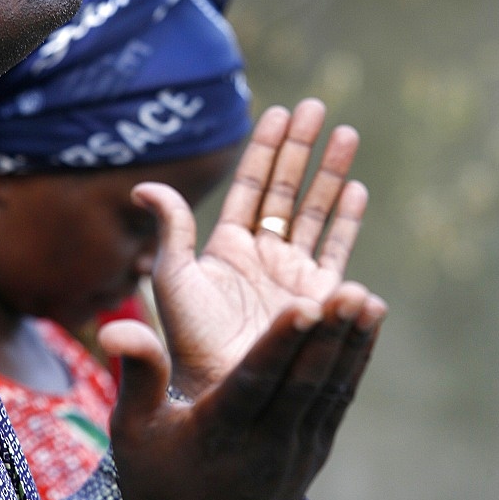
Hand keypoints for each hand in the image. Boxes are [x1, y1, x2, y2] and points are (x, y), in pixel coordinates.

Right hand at [99, 286, 383, 499]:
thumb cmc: (158, 477)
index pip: (255, 382)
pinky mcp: (314, 449)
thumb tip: (116, 328)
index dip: (280, 343)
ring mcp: (296, 450)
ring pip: (329, 391)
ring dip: (351, 346)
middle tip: (353, 292)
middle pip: (302, 384)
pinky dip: (355, 362)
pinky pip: (339, 402)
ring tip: (369, 301)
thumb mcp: (134, 431)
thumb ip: (138, 374)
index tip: (304, 304)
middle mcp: (265, 443)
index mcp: (219, 431)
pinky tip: (368, 327)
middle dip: (329, 337)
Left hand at [131, 99, 382, 394]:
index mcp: (228, 245)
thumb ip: (170, 230)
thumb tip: (142, 186)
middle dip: (301, 148)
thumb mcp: (175, 278)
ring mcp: (293, 272)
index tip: (280, 112)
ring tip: (346, 133)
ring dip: (330, 172)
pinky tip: (356, 187)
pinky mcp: (319, 296)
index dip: (265, 148)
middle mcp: (263, 252)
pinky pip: (337, 248)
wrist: (227, 392)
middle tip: (316, 107)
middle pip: (286, 188)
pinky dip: (347, 218)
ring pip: (316, 210)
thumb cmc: (193, 341)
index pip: (251, 184)